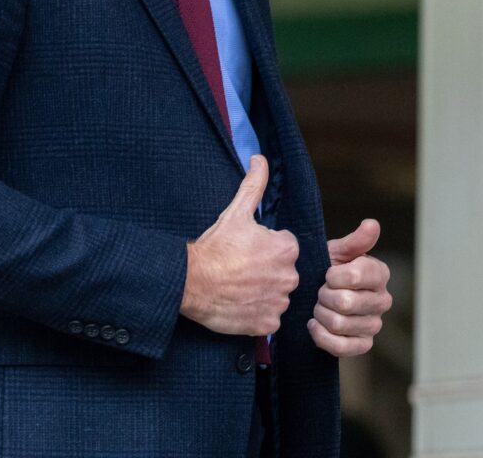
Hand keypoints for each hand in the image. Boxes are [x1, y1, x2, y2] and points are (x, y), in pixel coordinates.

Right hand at [180, 155, 299, 335]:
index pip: (284, 246)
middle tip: (241, 267)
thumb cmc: (216, 247)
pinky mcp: (268, 323)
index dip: (264, 246)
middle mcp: (290, 276)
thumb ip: (254, 184)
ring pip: (276, 294)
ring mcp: (279, 302)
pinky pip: (268, 317)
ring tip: (239, 285)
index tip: (247, 249)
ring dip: (262, 291)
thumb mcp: (236, 212)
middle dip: (266, 269)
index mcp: (286, 248)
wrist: (193, 282)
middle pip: (282, 271)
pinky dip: (257, 312)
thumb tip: (259, 159)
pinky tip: (240, 303)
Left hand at [308, 219, 391, 356]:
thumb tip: (372, 223)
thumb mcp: (337, 251)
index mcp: (379, 273)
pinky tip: (314, 324)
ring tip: (318, 306)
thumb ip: (355, 241)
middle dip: (324, 296)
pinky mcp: (363, 345)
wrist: (315, 292)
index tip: (326, 273)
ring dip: (321, 314)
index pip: (355, 276)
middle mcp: (383, 300)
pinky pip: (341, 347)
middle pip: (345, 303)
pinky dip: (321, 336)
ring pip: (340, 324)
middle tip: (319, 291)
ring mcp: (374, 325)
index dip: (333, 276)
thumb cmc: (327, 267)